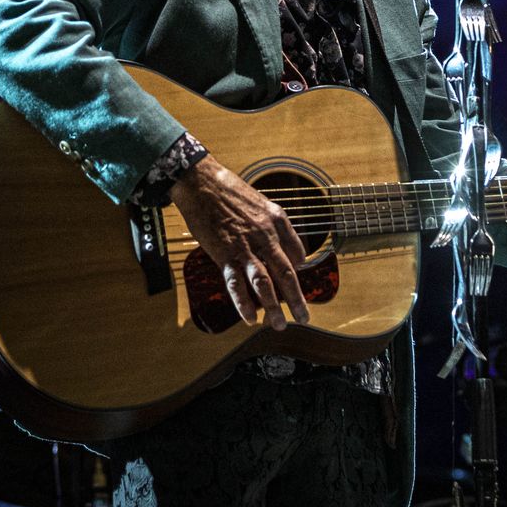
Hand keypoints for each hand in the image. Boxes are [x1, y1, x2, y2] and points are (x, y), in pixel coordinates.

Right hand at [169, 155, 309, 329]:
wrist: (201, 182)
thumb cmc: (230, 191)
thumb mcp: (262, 203)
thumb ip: (278, 227)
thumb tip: (292, 252)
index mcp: (277, 221)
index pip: (297, 254)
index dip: (299, 273)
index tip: (297, 286)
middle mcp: (265, 235)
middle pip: (286, 273)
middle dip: (297, 299)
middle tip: (304, 317)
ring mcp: (245, 246)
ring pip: (264, 283)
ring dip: (274, 307)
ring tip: (280, 324)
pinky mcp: (224, 254)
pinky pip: (236, 283)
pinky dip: (243, 303)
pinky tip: (249, 318)